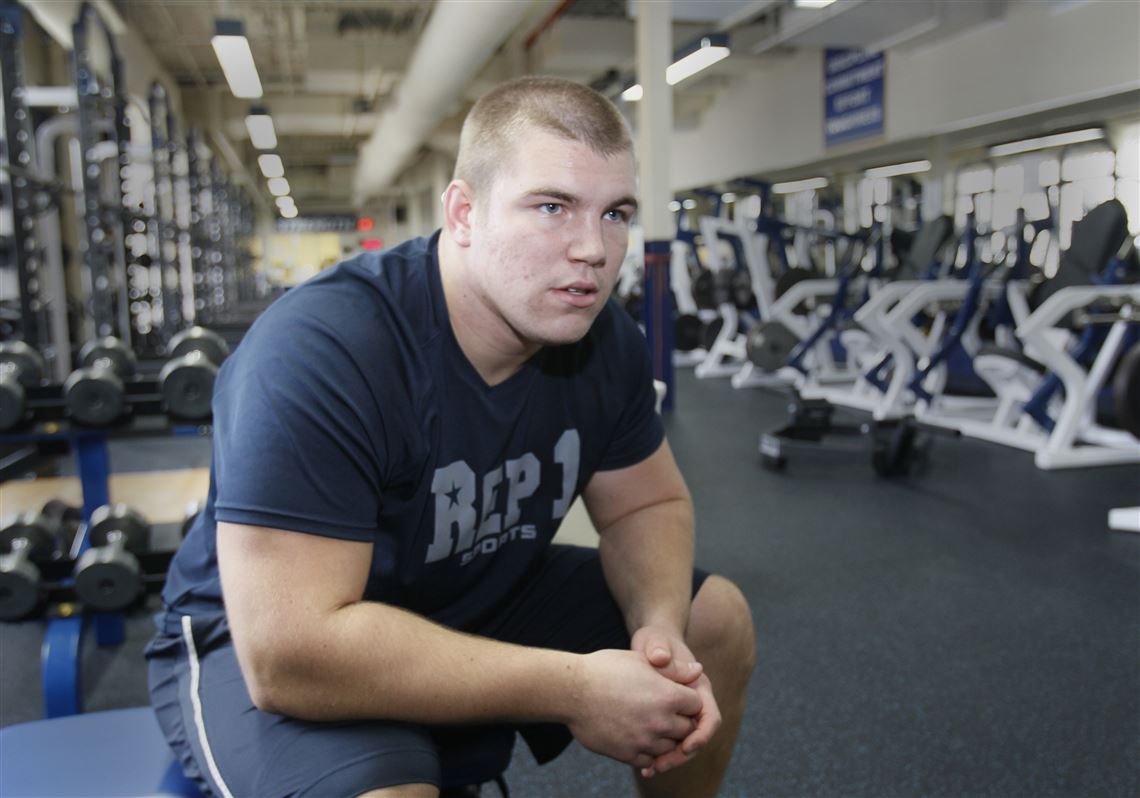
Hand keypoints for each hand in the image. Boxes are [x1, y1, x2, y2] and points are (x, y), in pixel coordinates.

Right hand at [566, 649, 702, 770]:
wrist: (571, 690)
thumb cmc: (606, 669)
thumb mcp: (642, 660)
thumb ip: (674, 670)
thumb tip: (699, 671)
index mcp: (667, 696)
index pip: (697, 705)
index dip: (687, 698)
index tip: (674, 694)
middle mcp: (660, 721)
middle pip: (687, 728)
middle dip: (680, 719)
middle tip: (663, 709)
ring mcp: (644, 741)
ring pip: (670, 746)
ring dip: (665, 737)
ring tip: (649, 722)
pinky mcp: (628, 754)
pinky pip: (650, 760)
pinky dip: (648, 751)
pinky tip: (637, 736)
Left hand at [630, 625, 722, 777]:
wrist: (650, 645)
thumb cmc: (655, 640)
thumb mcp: (655, 642)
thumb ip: (659, 649)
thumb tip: (660, 658)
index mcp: (699, 687)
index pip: (710, 718)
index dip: (700, 735)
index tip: (686, 746)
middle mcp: (694, 703)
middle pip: (696, 737)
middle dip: (682, 755)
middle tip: (661, 765)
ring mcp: (682, 712)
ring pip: (682, 744)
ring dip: (670, 759)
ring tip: (650, 769)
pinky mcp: (668, 719)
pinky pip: (669, 741)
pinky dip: (659, 754)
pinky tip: (643, 765)